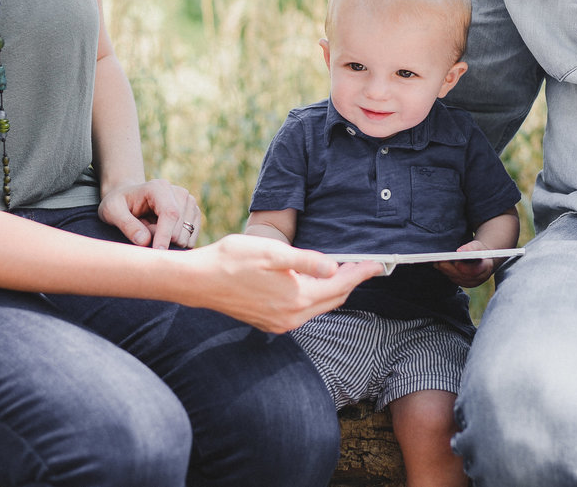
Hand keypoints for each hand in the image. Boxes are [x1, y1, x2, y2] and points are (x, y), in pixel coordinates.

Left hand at [99, 179, 201, 249]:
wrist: (129, 198)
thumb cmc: (119, 204)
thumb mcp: (112, 211)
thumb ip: (127, 225)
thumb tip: (145, 241)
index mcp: (159, 188)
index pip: (170, 213)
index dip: (165, 235)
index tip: (157, 253)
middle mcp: (180, 193)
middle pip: (179, 228)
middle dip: (161, 239)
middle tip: (141, 232)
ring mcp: (190, 203)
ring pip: (186, 236)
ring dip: (168, 241)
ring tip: (151, 230)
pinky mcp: (194, 214)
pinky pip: (191, 239)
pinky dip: (176, 242)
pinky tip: (163, 233)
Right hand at [188, 234, 383, 332]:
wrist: (198, 281)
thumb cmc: (233, 260)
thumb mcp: (273, 253)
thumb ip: (307, 261)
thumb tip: (335, 269)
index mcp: (296, 299)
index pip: (339, 286)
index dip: (360, 273)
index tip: (378, 264)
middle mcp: (291, 317)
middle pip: (333, 300)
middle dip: (352, 282)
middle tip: (368, 266)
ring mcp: (279, 323)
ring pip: (318, 306)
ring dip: (334, 290)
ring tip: (347, 271)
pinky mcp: (269, 322)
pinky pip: (303, 311)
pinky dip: (316, 297)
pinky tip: (316, 283)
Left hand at [435, 240, 497, 287]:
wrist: (483, 260)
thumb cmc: (480, 251)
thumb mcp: (478, 246)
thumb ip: (471, 248)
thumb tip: (459, 251)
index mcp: (485, 268)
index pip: (474, 271)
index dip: (464, 268)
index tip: (455, 262)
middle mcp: (479, 278)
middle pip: (462, 276)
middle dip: (450, 268)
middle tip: (439, 261)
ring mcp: (471, 283)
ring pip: (456, 279)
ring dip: (446, 271)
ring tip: (436, 262)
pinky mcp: (464, 283)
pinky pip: (454, 279)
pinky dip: (446, 273)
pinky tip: (439, 266)